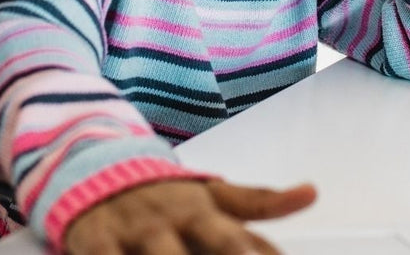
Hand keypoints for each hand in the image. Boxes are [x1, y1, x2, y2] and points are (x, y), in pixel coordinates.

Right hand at [62, 177, 316, 254]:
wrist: (96, 165)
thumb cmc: (169, 196)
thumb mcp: (213, 195)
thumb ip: (259, 203)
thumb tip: (313, 192)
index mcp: (205, 210)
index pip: (239, 240)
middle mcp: (173, 219)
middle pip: (214, 243)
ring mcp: (135, 230)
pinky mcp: (96, 240)